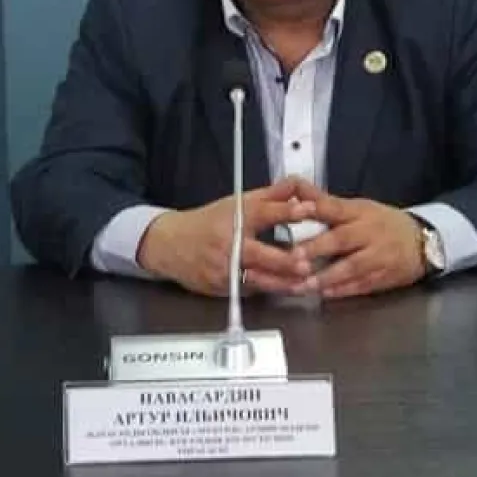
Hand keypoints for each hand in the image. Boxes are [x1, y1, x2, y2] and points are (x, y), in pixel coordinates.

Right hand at [137, 177, 314, 295]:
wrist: (169, 244)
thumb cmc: (207, 222)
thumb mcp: (236, 203)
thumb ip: (270, 197)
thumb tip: (296, 186)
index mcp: (236, 217)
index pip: (264, 211)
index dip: (287, 211)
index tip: (307, 210)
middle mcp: (229, 243)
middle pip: (260, 253)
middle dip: (284, 260)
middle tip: (305, 262)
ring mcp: (224, 267)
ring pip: (257, 279)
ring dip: (281, 282)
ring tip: (301, 284)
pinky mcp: (220, 287)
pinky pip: (248, 291)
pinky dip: (266, 290)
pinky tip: (284, 289)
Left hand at [291, 180, 427, 298]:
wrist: (422, 242)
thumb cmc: (381, 223)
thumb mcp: (358, 207)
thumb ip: (325, 203)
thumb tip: (294, 188)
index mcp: (360, 212)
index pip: (336, 208)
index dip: (317, 209)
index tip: (296, 210)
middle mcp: (369, 232)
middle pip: (342, 239)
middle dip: (317, 248)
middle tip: (293, 256)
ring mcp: (379, 256)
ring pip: (351, 267)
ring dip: (327, 277)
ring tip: (303, 284)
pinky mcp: (384, 277)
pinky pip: (362, 285)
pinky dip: (343, 290)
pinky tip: (325, 294)